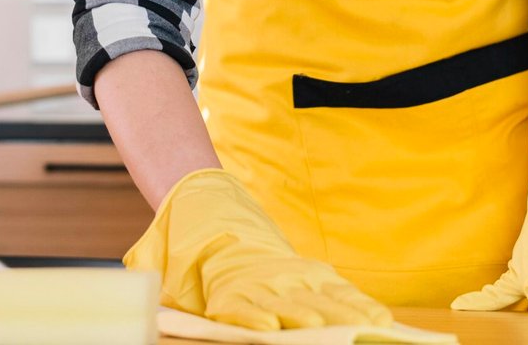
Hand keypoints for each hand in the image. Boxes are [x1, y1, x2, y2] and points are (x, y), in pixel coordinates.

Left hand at [124, 168, 391, 330]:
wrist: (198, 197)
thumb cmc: (179, 242)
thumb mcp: (160, 264)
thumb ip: (162, 287)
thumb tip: (150, 297)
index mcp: (222, 279)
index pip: (239, 301)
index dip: (252, 315)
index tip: (267, 328)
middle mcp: (259, 275)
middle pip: (287, 302)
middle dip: (306, 319)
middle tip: (322, 332)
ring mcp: (285, 270)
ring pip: (318, 295)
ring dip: (342, 314)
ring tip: (367, 330)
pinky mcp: (301, 268)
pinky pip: (332, 288)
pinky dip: (355, 303)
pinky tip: (377, 319)